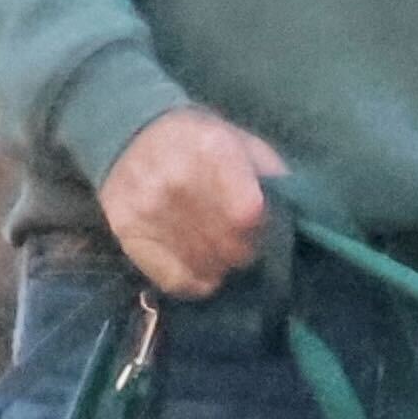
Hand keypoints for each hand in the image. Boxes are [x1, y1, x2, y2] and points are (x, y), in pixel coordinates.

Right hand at [97, 107, 286, 299]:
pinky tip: (200, 270)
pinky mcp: (126, 231)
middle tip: (242, 246)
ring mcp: (146, 207)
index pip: (247, 214)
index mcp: (213, 149)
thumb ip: (269, 176)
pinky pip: (172, 279)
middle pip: (226, 244)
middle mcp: (176, 178)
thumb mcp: (242, 142)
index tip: (260, 229)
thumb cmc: (200, 144)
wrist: (130, 135)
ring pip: (202, 265)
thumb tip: (291, 216)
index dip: (261, 230)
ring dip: (220, 268)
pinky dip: (193, 283)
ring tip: (220, 254)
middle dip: (244, 252)